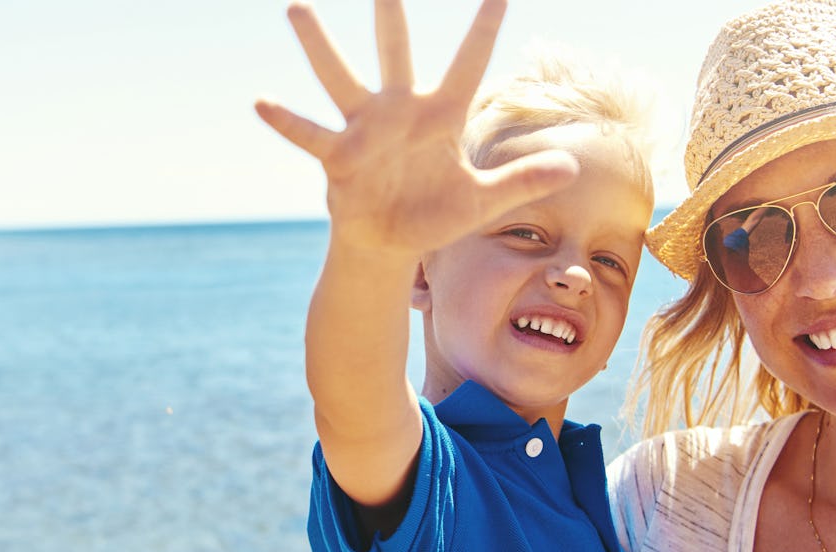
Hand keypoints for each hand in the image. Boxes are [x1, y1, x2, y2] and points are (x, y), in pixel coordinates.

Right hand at [254, 0, 578, 256]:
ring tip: (298, 8)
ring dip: (319, 46)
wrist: (390, 244)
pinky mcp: (338, 157)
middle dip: (390, 13)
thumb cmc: (436, 214)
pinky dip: (287, 121)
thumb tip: (573, 166)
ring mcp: (365, 130)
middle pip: (395, 51)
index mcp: (442, 114)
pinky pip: (310, 135)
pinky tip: (262, 102)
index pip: (469, 62)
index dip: (485, 27)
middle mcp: (400, 110)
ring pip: (341, 78)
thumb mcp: (485, 200)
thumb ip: (524, 180)